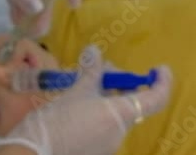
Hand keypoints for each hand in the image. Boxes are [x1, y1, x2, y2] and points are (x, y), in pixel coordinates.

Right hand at [0, 46, 172, 154]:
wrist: (33, 154)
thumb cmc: (57, 121)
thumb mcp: (75, 91)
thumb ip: (91, 71)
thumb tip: (95, 51)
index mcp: (121, 115)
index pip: (156, 99)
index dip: (162, 82)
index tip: (159, 68)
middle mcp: (120, 133)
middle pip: (130, 103)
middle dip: (116, 83)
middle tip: (96, 70)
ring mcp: (108, 146)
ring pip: (114, 114)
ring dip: (102, 97)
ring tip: (79, 85)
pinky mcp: (94, 152)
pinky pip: (101, 127)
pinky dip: (94, 112)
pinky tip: (74, 106)